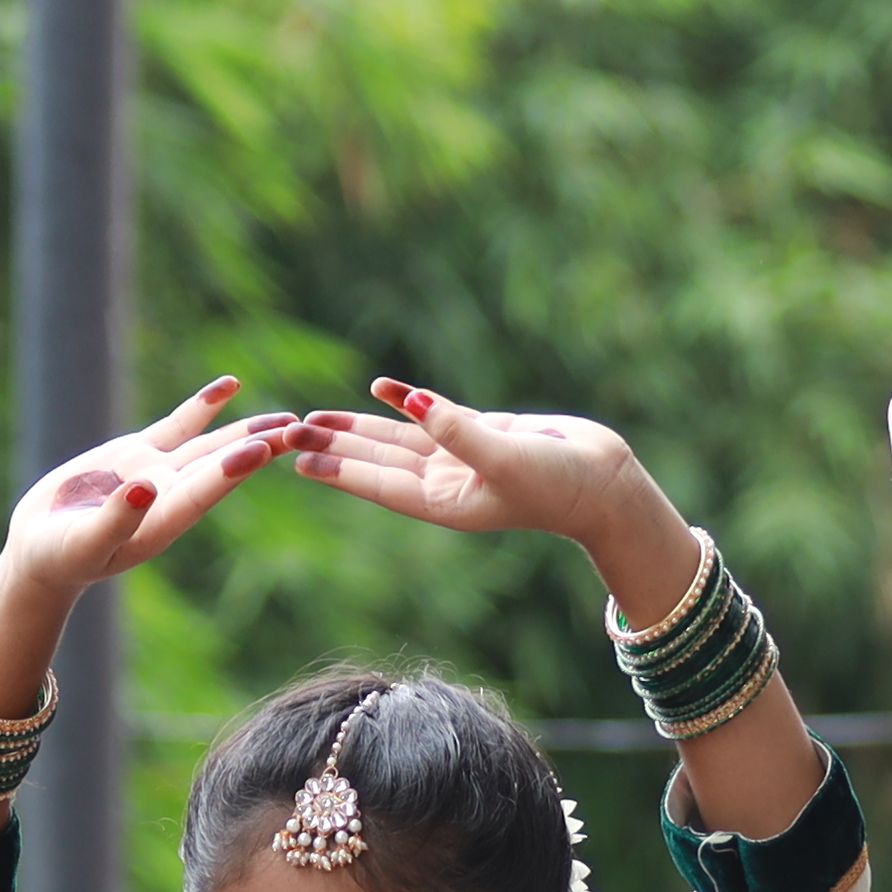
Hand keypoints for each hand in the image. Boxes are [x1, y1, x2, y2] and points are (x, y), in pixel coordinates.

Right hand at [0, 376, 309, 613]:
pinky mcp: (139, 453)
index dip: (232, 471)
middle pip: (223, 467)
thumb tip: (142, 488)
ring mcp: (157, 473)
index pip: (203, 493)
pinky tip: (231, 385)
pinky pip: (179, 425)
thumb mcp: (82, 544)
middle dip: (262, 448)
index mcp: (161, 523)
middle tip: (304, 430)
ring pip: (211, 445)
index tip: (262, 449)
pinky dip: (204, 406)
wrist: (42, 551)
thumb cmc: (59, 557)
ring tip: (291, 417)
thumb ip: (115, 520)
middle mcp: (169, 497)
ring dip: (248, 429)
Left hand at [285, 382, 677, 575]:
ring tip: (313, 415)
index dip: (338, 470)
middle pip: (377, 462)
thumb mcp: (506, 458)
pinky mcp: (479, 433)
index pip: (380, 485)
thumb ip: (458, 432)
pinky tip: (381, 388)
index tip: (297, 458)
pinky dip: (406, 402)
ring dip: (356, 427)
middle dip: (333, 446)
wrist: (605, 480)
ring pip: (396, 439)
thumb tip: (410, 402)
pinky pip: (432, 417)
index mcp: (446, 503)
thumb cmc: (560, 484)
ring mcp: (461, 459)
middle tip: (285, 430)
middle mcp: (445, 485)